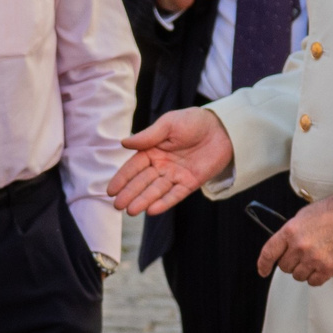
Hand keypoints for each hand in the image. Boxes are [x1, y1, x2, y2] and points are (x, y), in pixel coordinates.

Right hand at [110, 108, 236, 214]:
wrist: (222, 128)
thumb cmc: (193, 122)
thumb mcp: (168, 124)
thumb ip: (148, 136)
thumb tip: (123, 143)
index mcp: (153, 150)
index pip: (134, 167)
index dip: (122, 178)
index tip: (110, 190)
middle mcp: (162, 165)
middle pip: (142, 182)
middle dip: (130, 194)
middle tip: (118, 205)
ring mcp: (175, 175)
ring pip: (156, 191)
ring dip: (143, 200)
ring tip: (131, 210)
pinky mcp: (190, 183)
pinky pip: (175, 195)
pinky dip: (164, 202)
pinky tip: (152, 210)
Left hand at [257, 194, 332, 284]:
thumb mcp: (304, 215)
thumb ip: (291, 232)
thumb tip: (285, 244)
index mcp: (290, 231)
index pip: (269, 252)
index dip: (263, 264)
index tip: (263, 270)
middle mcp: (299, 247)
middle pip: (284, 267)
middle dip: (290, 262)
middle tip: (301, 255)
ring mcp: (313, 259)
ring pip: (298, 276)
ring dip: (303, 270)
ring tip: (314, 258)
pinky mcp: (327, 269)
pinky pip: (313, 281)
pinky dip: (316, 276)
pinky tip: (321, 266)